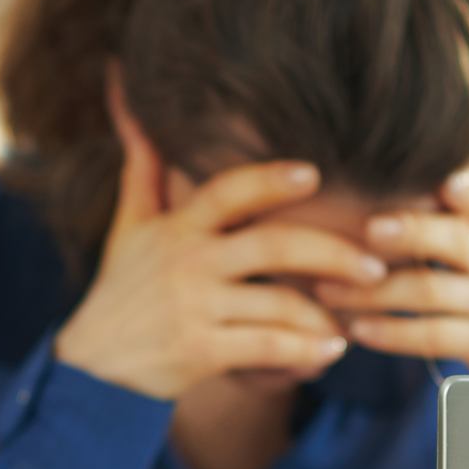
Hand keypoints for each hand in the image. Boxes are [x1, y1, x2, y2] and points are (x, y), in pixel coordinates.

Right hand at [54, 76, 386, 399]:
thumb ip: (143, 167)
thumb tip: (127, 101)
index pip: (229, 190)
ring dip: (325, 313)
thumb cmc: (121, 290)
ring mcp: (195, 308)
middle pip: (274, 244)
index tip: (314, 175)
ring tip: (351, 318)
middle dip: (333, 252)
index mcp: (178, 228)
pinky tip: (330, 349)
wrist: (93, 366)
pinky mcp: (200, 351)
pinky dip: (306, 350)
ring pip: (279, 303)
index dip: (272, 179)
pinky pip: (268, 347)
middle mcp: (188, 263)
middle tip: (376, 265)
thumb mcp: (128, 225)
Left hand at [313, 172, 468, 375]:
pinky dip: (391, 332)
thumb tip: (369, 175)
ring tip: (327, 290)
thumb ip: (442, 218)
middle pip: (456, 238)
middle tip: (368, 228)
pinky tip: (356, 329)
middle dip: (412, 232)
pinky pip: (433, 335)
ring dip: (374, 292)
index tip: (447, 182)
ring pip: (431, 291)